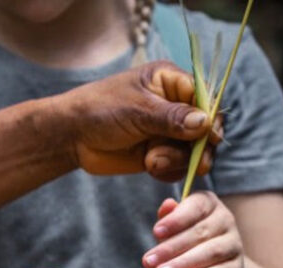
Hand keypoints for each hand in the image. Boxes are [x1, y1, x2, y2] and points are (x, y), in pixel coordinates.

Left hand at [58, 60, 219, 178]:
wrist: (72, 136)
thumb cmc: (100, 110)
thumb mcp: (137, 110)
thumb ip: (171, 118)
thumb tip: (204, 122)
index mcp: (172, 82)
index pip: (206, 98)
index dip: (211, 119)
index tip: (209, 137)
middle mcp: (175, 106)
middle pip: (206, 128)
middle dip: (196, 146)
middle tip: (191, 161)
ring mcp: (168, 132)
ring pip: (194, 151)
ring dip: (177, 160)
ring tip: (151, 161)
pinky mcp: (160, 154)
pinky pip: (179, 166)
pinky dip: (169, 171)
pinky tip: (150, 167)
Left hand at [142, 192, 243, 267]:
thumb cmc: (190, 246)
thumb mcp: (175, 232)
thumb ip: (169, 219)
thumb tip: (167, 205)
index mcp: (209, 204)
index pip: (195, 207)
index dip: (175, 220)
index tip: (156, 232)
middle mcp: (225, 220)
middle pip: (198, 232)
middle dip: (170, 248)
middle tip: (148, 261)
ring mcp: (234, 244)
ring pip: (210, 252)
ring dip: (182, 264)